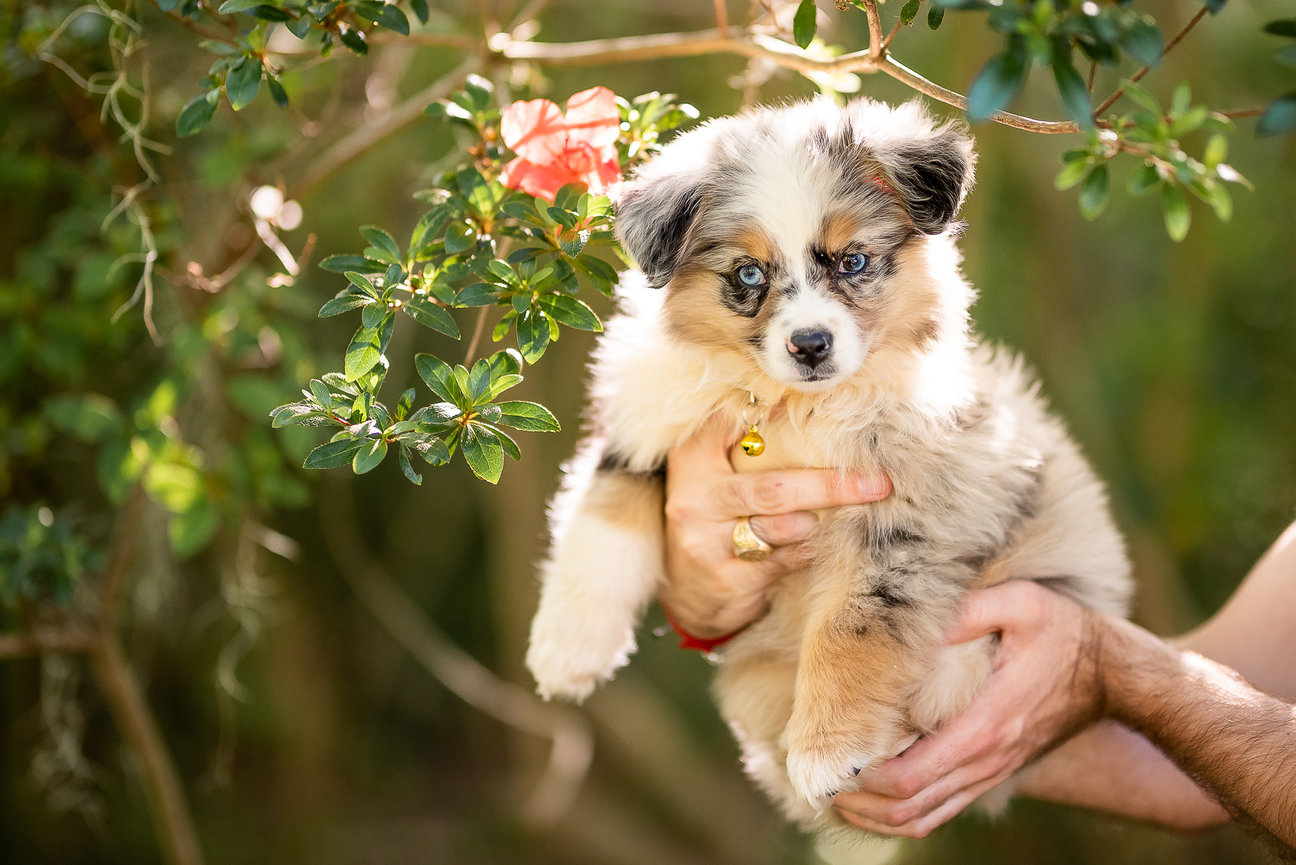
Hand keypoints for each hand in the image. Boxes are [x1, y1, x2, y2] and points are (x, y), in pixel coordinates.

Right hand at [659, 419, 890, 638]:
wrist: (687, 594)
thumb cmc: (715, 521)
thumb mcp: (715, 477)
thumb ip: (745, 445)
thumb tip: (805, 409)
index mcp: (692, 460)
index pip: (734, 424)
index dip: (778, 414)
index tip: (828, 410)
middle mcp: (695, 498)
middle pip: (774, 487)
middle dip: (831, 486)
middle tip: (878, 483)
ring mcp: (707, 542)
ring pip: (784, 527)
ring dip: (818, 523)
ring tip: (838, 519)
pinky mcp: (728, 579)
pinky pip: (787, 560)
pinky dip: (809, 550)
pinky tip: (818, 545)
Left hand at [833, 580, 1107, 836]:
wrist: (1115, 674)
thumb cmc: (1064, 633)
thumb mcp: (1022, 603)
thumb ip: (969, 610)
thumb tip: (915, 621)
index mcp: (985, 725)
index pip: (911, 776)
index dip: (863, 778)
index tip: (828, 756)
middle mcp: (984, 759)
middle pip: (907, 808)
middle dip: (855, 802)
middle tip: (812, 779)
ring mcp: (989, 772)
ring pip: (922, 818)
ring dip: (873, 816)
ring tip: (832, 793)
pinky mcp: (991, 772)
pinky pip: (940, 809)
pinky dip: (901, 813)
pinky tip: (871, 797)